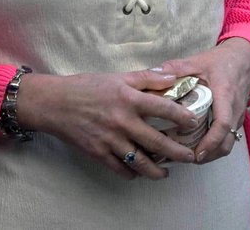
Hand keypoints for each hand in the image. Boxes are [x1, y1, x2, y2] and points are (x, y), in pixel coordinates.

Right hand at [13, 68, 197, 178]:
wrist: (54, 103)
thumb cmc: (87, 87)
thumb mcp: (120, 77)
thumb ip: (148, 78)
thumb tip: (174, 77)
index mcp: (129, 99)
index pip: (163, 108)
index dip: (181, 116)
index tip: (195, 123)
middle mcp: (122, 122)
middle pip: (155, 141)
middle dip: (176, 152)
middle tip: (190, 157)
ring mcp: (109, 140)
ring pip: (139, 160)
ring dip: (155, 169)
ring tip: (166, 173)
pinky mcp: (96, 152)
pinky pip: (118, 168)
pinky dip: (131, 173)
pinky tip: (140, 173)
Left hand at [156, 38, 249, 163]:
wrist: (245, 58)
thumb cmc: (220, 61)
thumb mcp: (197, 61)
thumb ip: (174, 68)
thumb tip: (150, 76)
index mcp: (225, 94)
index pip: (223, 123)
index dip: (210, 141)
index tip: (196, 153)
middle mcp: (235, 108)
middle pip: (227, 140)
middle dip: (208, 154)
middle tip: (186, 159)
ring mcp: (239, 115)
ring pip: (229, 142)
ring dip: (212, 153)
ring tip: (190, 156)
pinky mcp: (237, 119)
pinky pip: (229, 138)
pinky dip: (215, 146)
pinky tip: (199, 146)